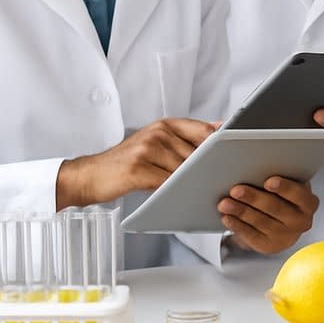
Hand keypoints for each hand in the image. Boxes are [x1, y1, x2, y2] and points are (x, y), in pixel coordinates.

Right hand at [56, 118, 216, 208]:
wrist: (89, 175)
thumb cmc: (126, 162)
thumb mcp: (155, 143)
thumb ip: (184, 138)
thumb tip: (219, 130)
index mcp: (165, 125)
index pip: (204, 131)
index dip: (220, 145)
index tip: (234, 155)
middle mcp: (158, 133)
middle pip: (197, 153)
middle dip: (207, 169)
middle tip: (217, 181)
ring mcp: (147, 149)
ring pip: (184, 169)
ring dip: (191, 183)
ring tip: (194, 191)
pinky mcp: (137, 169)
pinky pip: (167, 182)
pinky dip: (175, 191)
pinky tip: (176, 197)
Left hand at [218, 176, 318, 254]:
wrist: (284, 223)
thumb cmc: (284, 197)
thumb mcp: (290, 185)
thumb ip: (282, 177)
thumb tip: (257, 168)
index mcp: (309, 203)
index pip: (299, 195)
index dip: (284, 187)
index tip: (268, 181)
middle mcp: (301, 221)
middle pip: (275, 207)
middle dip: (253, 198)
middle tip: (236, 190)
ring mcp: (285, 236)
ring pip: (260, 221)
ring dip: (240, 211)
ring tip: (224, 203)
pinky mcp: (269, 246)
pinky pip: (251, 235)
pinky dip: (237, 225)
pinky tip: (228, 217)